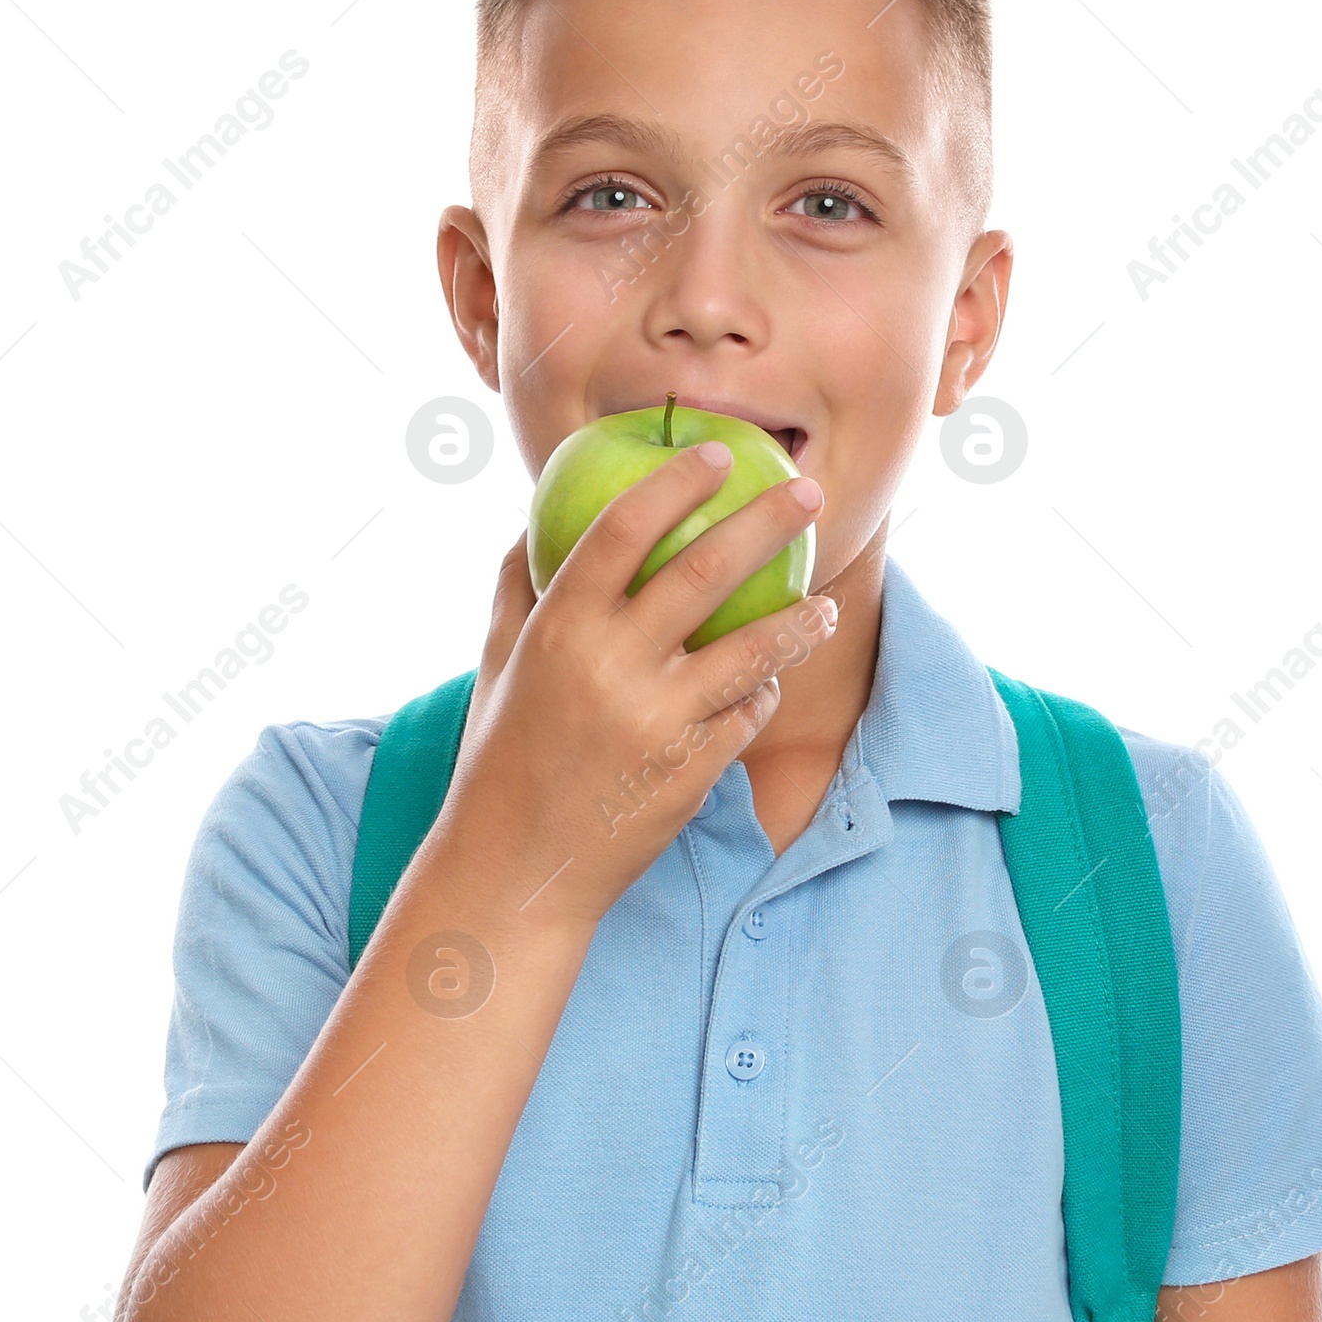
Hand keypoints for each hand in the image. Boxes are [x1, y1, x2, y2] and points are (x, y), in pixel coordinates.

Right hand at [439, 440, 835, 930]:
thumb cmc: (502, 757)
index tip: (719, 453)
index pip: (624, 528)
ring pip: (755, 649)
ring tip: (825, 604)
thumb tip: (533, 521)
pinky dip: (761, 692)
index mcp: (558, 628)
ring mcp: (657, 720)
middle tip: (810, 494)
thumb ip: (517, 588)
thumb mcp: (496, 664)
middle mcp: (610, 665)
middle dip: (768, 521)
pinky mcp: (692, 769)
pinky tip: (766, 682)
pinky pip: (748, 713)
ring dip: (802, 619)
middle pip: (706, 570)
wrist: (518, 869)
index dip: (677, 481)